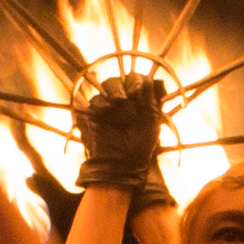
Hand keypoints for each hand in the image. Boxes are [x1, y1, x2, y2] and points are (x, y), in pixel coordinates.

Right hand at [75, 70, 171, 203]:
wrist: (120, 164)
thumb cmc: (139, 146)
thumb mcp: (152, 119)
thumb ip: (150, 97)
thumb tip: (147, 79)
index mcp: (137, 102)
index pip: (134, 79)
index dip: (135, 81)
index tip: (137, 91)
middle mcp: (121, 102)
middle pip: (118, 79)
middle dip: (122, 87)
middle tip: (126, 100)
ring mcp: (105, 107)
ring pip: (105, 87)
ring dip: (114, 95)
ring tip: (119, 111)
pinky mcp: (90, 114)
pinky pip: (94, 100)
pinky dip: (102, 106)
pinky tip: (106, 114)